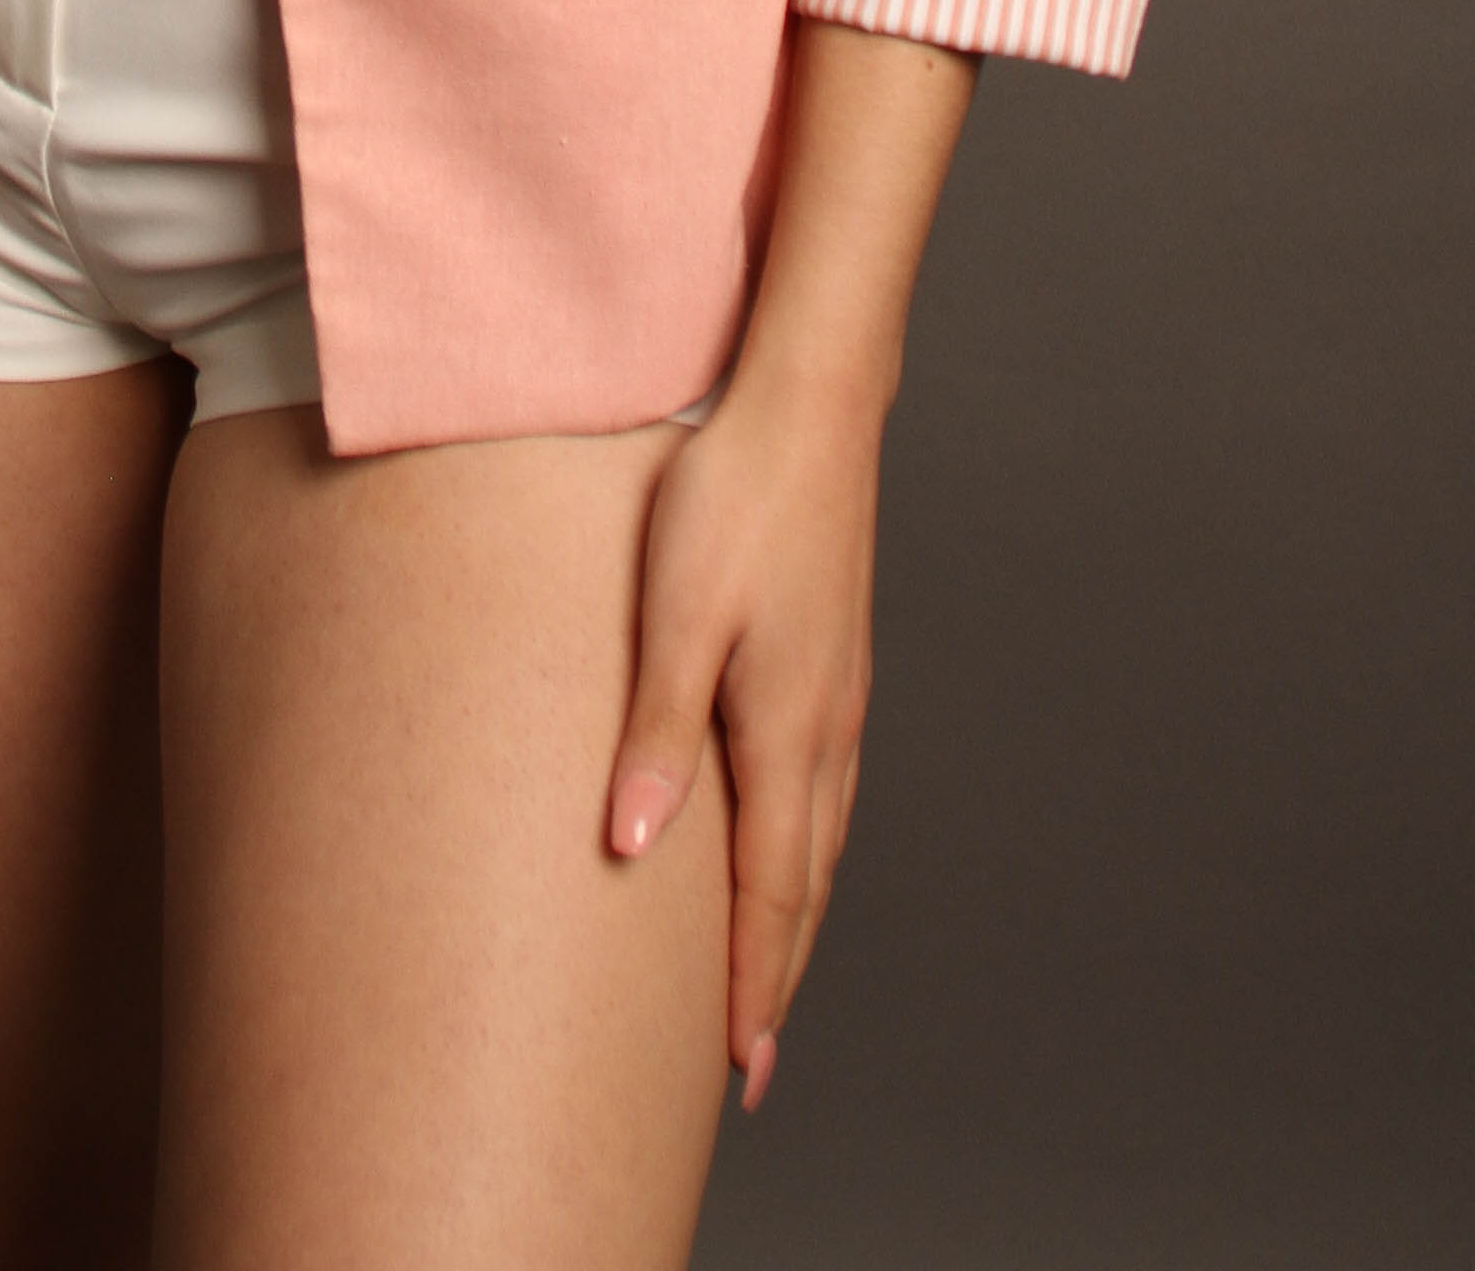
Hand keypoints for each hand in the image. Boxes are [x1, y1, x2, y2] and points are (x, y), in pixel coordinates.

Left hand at [605, 366, 882, 1114]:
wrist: (809, 406)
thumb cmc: (731, 499)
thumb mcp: (677, 615)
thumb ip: (658, 735)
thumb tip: (633, 851)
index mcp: (788, 730)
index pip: (775, 891)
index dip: (756, 983)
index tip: (741, 1068)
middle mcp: (827, 727)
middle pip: (807, 883)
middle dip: (780, 976)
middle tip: (754, 1063)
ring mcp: (840, 693)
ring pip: (823, 838)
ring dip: (798, 917)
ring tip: (770, 977)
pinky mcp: (836, 659)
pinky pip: (827, 789)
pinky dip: (809, 849)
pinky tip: (793, 844)